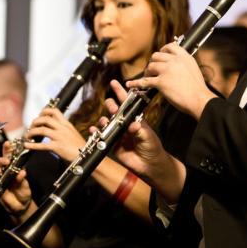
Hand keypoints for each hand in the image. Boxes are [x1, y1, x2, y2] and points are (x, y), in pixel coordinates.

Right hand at [0, 142, 32, 216]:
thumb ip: (22, 179)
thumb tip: (22, 172)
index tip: (8, 143)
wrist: (21, 205)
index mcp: (12, 169)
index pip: (8, 157)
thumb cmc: (23, 192)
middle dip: (1, 161)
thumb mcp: (25, 185)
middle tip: (6, 161)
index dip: (7, 149)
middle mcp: (3, 173)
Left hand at [23, 107, 86, 161]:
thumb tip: (53, 127)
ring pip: (41, 130)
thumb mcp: (73, 134)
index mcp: (67, 124)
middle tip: (31, 127)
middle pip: (45, 119)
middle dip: (35, 122)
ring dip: (31, 132)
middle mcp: (63, 129)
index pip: (54, 111)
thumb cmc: (80, 148)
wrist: (87, 157)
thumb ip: (64, 129)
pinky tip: (26, 145)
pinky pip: (41, 145)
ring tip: (27, 136)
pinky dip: (32, 145)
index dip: (44, 111)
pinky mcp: (58, 147)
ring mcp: (60, 137)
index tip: (39, 116)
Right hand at [101, 80, 185, 202]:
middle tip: (111, 106)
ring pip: (107, 122)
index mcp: (135, 119)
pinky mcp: (113, 144)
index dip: (120, 92)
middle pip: (114, 111)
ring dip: (104, 120)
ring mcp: (118, 134)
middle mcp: (125, 125)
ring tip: (105, 121)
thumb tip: (132, 124)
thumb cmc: (152, 147)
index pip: (127, 103)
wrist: (149, 165)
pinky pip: (102, 137)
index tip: (114, 83)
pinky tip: (94, 130)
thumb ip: (139, 130)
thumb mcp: (147, 136)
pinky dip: (96, 132)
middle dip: (111, 106)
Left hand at [126, 42, 217, 118]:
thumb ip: (183, 64)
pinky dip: (136, 83)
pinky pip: (144, 81)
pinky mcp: (161, 82)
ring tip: (147, 77)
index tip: (160, 55)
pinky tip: (131, 84)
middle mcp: (175, 61)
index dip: (163, 50)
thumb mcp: (193, 69)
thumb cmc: (198, 89)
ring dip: (147, 72)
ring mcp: (167, 71)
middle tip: (152, 69)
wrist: (200, 99)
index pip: (170, 47)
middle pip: (156, 56)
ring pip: (150, 66)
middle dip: (153, 62)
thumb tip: (174, 65)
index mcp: (184, 57)